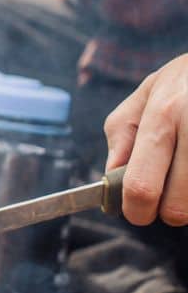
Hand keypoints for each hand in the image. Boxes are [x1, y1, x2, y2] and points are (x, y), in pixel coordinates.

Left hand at [104, 54, 187, 225]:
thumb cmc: (187, 80)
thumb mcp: (147, 93)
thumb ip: (122, 135)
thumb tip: (111, 177)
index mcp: (163, 115)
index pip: (141, 186)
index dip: (136, 210)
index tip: (138, 210)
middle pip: (177, 208)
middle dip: (168, 212)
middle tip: (169, 195)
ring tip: (187, 173)